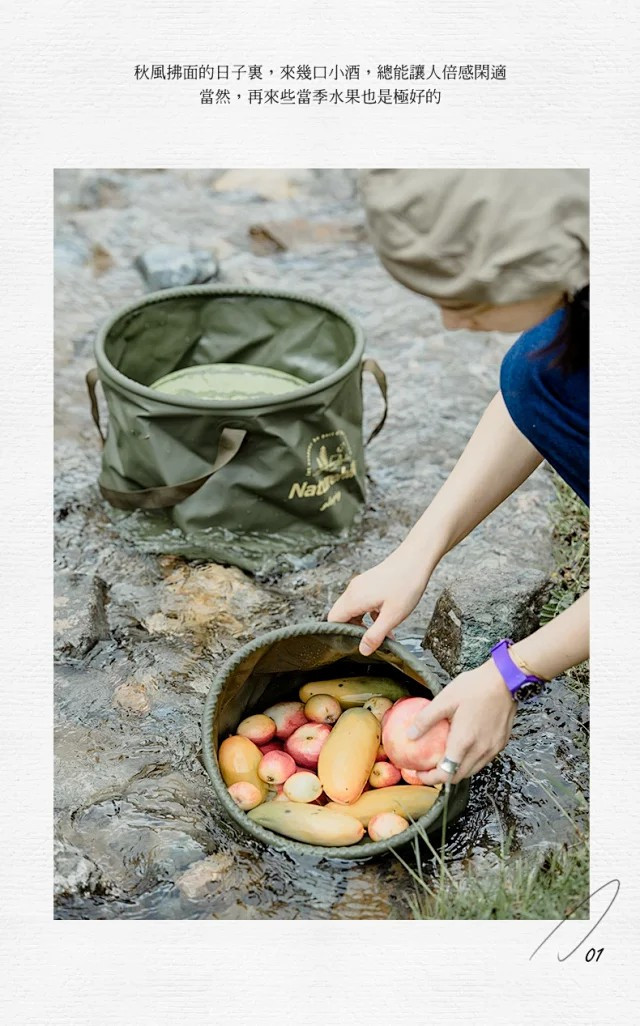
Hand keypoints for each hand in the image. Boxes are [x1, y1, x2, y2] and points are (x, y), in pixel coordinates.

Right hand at [327, 545, 432, 654]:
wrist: (416, 559)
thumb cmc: (406, 584)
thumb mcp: (392, 616)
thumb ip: (375, 635)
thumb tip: (363, 650)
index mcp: (354, 598)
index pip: (333, 621)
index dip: (340, 635)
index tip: (354, 645)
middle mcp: (353, 590)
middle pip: (341, 616)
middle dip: (354, 631)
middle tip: (370, 641)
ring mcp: (360, 585)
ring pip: (353, 610)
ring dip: (364, 623)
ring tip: (382, 633)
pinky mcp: (369, 583)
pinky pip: (362, 602)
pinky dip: (370, 614)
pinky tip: (386, 619)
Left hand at [407, 660, 516, 783]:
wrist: (505, 680)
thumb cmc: (475, 687)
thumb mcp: (445, 700)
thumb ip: (426, 720)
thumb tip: (410, 735)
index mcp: (464, 741)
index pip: (446, 773)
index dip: (430, 778)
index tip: (419, 772)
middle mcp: (480, 750)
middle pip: (458, 776)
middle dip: (441, 776)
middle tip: (427, 767)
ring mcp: (492, 748)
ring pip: (472, 770)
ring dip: (456, 770)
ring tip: (443, 759)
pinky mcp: (500, 744)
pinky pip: (482, 760)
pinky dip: (469, 761)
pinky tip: (461, 749)